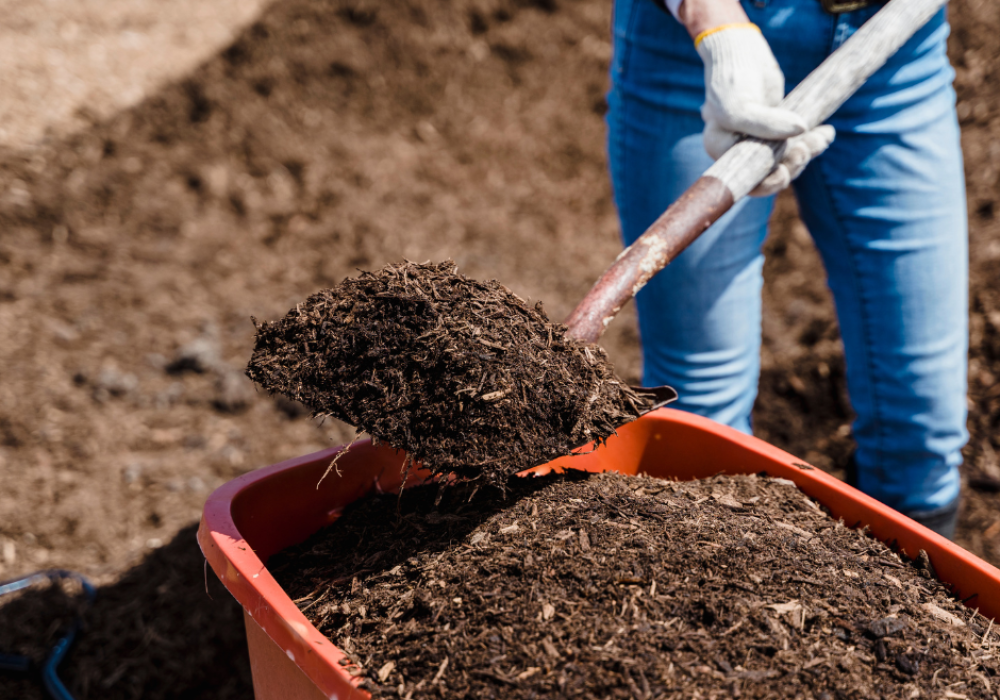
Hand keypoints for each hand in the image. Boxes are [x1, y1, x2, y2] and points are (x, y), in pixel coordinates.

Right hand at [690, 19, 834, 195]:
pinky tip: (827, 133)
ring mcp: (760, 141)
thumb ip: (765, 123)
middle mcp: (738, 150)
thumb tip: (801, 130)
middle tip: (804, 149)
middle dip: (791, 165)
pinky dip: (814, 140)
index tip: (784, 173)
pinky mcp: (778, 129)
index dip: (766, 184)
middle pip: (769, 173)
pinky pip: (797, 143)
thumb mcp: (740, 105)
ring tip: (821, 137)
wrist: (741, 53)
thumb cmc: (732, 80)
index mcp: (721, 151)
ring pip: (787, 159)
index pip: (745, 181)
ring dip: (806, 151)